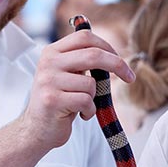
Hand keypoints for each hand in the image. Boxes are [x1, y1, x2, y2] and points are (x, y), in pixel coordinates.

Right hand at [21, 30, 134, 150]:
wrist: (37, 129)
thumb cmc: (59, 101)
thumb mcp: (67, 75)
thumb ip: (82, 61)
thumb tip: (112, 52)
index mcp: (52, 52)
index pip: (84, 37)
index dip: (107, 46)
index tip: (121, 60)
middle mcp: (48, 63)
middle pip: (93, 55)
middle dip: (117, 65)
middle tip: (130, 77)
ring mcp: (48, 81)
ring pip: (91, 83)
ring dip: (95, 98)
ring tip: (82, 105)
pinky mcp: (52, 100)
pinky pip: (86, 101)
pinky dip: (89, 111)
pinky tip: (79, 114)